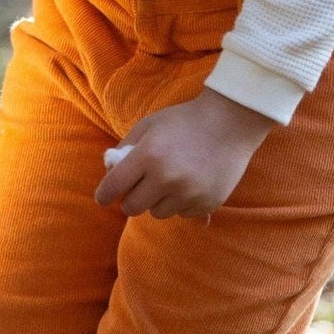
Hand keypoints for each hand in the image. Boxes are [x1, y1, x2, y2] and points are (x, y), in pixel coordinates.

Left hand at [94, 88, 274, 220]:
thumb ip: (126, 146)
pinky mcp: (206, 204)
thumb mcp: (149, 124)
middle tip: (138, 188)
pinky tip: (189, 182)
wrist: (230, 123)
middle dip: (131, 198)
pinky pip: (182, 213)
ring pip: (157, 213)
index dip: (104, 194)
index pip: (114, 187)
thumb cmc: (184, 120)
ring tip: (169, 180)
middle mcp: (166, 178)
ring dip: (157, 201)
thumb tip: (110, 171)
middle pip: (132, 207)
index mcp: (148, 156)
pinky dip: (180, 202)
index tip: (103, 197)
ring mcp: (188, 194)